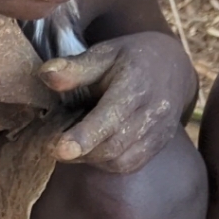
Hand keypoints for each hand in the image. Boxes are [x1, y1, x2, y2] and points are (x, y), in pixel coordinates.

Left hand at [39, 31, 196, 174]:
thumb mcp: (104, 53)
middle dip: (80, 152)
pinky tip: (93, 150)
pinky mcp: (157, 146)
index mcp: (135, 85)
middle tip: (53, 146)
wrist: (173, 68)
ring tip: (73, 146)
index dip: (84, 136)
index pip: (110, 116)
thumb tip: (45, 74)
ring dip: (91, 159)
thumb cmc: (131, 59)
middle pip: (112, 145)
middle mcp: (151, 112)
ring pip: (119, 160)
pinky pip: (129, 165)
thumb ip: (76, 68)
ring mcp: (158, 132)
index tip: (60, 149)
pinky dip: (106, 163)